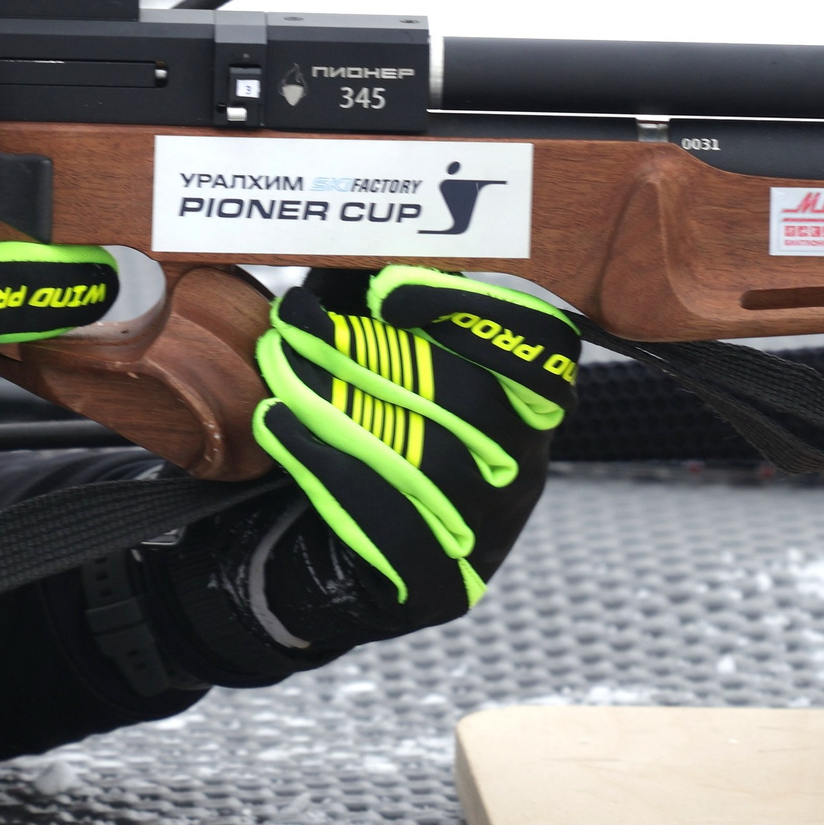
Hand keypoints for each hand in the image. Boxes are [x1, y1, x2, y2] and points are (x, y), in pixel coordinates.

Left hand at [245, 265, 577, 644]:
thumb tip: (349, 236)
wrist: (313, 561)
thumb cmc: (354, 444)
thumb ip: (367, 302)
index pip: (546, 354)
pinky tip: (280, 426)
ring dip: (343, 405)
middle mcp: (521, 473)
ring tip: (278, 370)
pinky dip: (331, 469)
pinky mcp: (440, 588)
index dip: (479, 314)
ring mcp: (486, 537)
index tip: (391, 288)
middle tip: (296, 324)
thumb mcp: (363, 362)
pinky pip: (397, 530)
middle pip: (477, 405)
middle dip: (377, 353)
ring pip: (433, 464)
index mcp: (523, 410)